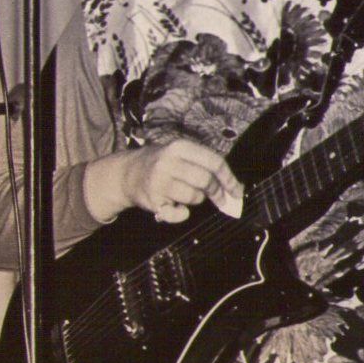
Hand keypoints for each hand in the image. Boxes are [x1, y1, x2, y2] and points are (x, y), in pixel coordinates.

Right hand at [86, 137, 242, 226]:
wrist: (127, 174)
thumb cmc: (161, 165)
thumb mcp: (180, 155)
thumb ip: (204, 166)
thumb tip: (233, 189)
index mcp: (180, 147)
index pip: (214, 162)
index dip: (229, 178)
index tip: (237, 191)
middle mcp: (168, 162)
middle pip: (205, 180)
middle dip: (216, 192)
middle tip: (218, 198)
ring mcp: (158, 181)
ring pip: (194, 197)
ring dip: (196, 200)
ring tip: (186, 195)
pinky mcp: (152, 200)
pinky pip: (178, 214)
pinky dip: (181, 215)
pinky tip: (175, 207)